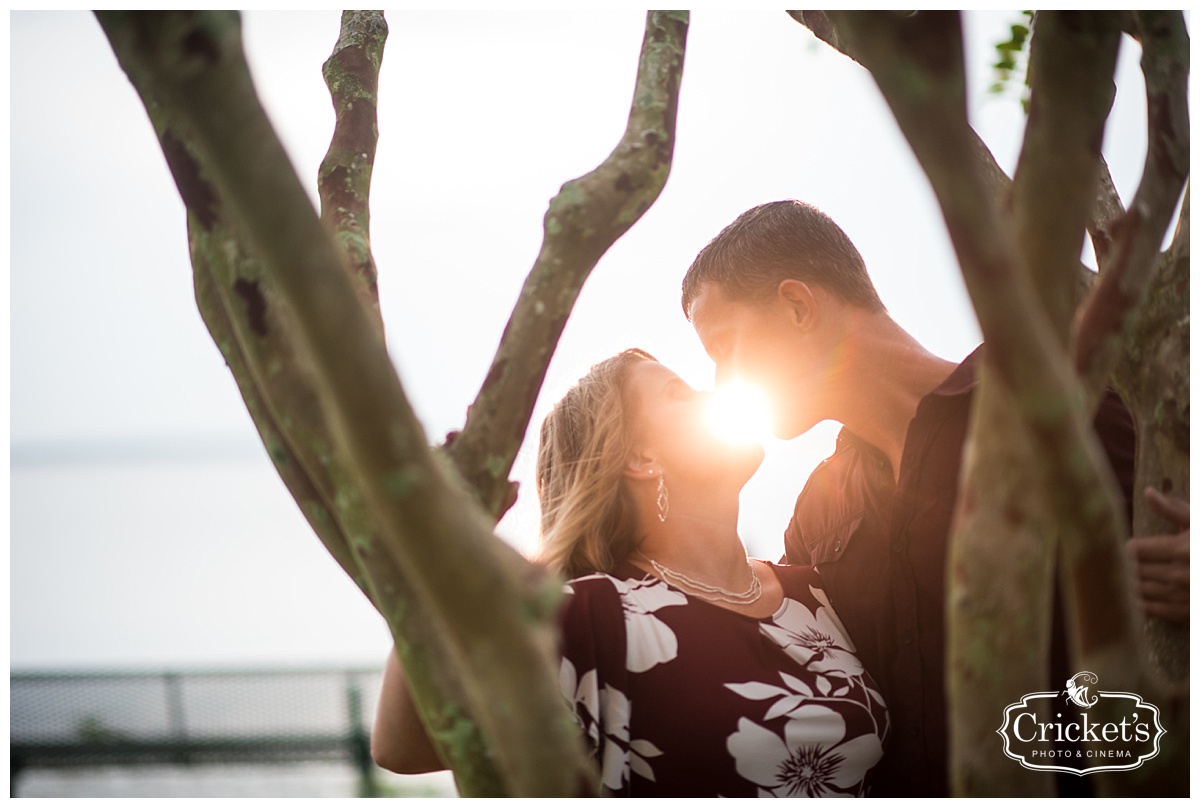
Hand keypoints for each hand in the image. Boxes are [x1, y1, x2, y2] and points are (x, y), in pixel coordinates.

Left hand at [1128, 488, 1188, 623]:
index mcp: (1181, 549)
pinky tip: (1130, 599)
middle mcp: (1180, 574)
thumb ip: (1173, 509)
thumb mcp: (1199, 523)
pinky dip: (1139, 604)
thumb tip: (1148, 493)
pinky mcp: (1188, 613)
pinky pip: (1154, 610)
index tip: (1123, 546)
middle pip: (1135, 569)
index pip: (1135, 549)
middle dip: (1123, 565)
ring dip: (1127, 583)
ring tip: (1115, 577)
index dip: (1127, 547)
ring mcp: (1183, 596)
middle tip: (1108, 561)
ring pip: (1141, 589)